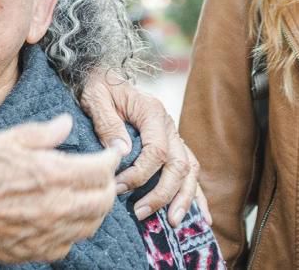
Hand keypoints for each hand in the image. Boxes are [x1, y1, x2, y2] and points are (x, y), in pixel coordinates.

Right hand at [0, 115, 119, 263]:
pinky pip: (66, 245)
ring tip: (87, 194)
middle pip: (101, 202)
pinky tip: (62, 217)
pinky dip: (73, 230)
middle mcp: (52, 209)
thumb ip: (40, 135)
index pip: (99, 169)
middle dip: (108, 184)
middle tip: (102, 172)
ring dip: (94, 209)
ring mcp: (42, 235)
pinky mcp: (28, 253)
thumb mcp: (0, 139)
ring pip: (88, 226)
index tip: (113, 151)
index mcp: (47, 174)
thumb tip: (64, 125)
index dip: (111, 157)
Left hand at [79, 67, 209, 226]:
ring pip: (190, 171)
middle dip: (162, 193)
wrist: (103, 75)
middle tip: (140, 213)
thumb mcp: (96, 99)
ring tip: (172, 222)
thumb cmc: (98, 87)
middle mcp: (169, 125)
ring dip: (183, 199)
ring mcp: (174, 135)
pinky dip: (196, 194)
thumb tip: (122, 152)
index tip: (119, 187)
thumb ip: (108, 123)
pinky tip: (202, 216)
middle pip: (178, 165)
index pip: (156, 151)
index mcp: (152, 112)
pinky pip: (191, 171)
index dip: (141, 174)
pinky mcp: (173, 145)